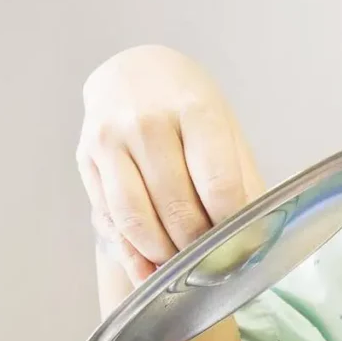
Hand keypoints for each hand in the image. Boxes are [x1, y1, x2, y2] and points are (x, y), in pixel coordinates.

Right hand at [76, 45, 263, 284]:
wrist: (132, 71)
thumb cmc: (188, 104)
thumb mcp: (225, 127)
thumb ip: (241, 177)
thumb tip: (256, 235)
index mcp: (195, 110)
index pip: (218, 184)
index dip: (232, 226)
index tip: (242, 246)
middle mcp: (148, 123)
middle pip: (176, 208)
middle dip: (198, 247)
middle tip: (213, 264)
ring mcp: (110, 140)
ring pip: (136, 219)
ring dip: (162, 255)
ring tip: (182, 266)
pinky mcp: (85, 158)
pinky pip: (109, 218)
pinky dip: (130, 253)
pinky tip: (149, 269)